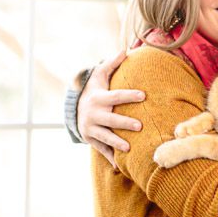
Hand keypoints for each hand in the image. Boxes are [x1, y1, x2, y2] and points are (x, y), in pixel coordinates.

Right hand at [78, 50, 144, 166]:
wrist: (74, 108)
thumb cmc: (94, 90)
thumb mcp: (99, 76)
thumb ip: (111, 64)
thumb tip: (125, 49)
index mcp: (99, 99)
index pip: (116, 97)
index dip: (129, 96)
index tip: (144, 95)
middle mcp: (94, 115)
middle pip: (111, 120)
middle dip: (124, 123)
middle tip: (140, 126)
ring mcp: (91, 129)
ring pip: (105, 137)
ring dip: (116, 143)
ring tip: (129, 148)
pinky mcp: (91, 139)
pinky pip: (101, 150)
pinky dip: (109, 158)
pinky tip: (119, 167)